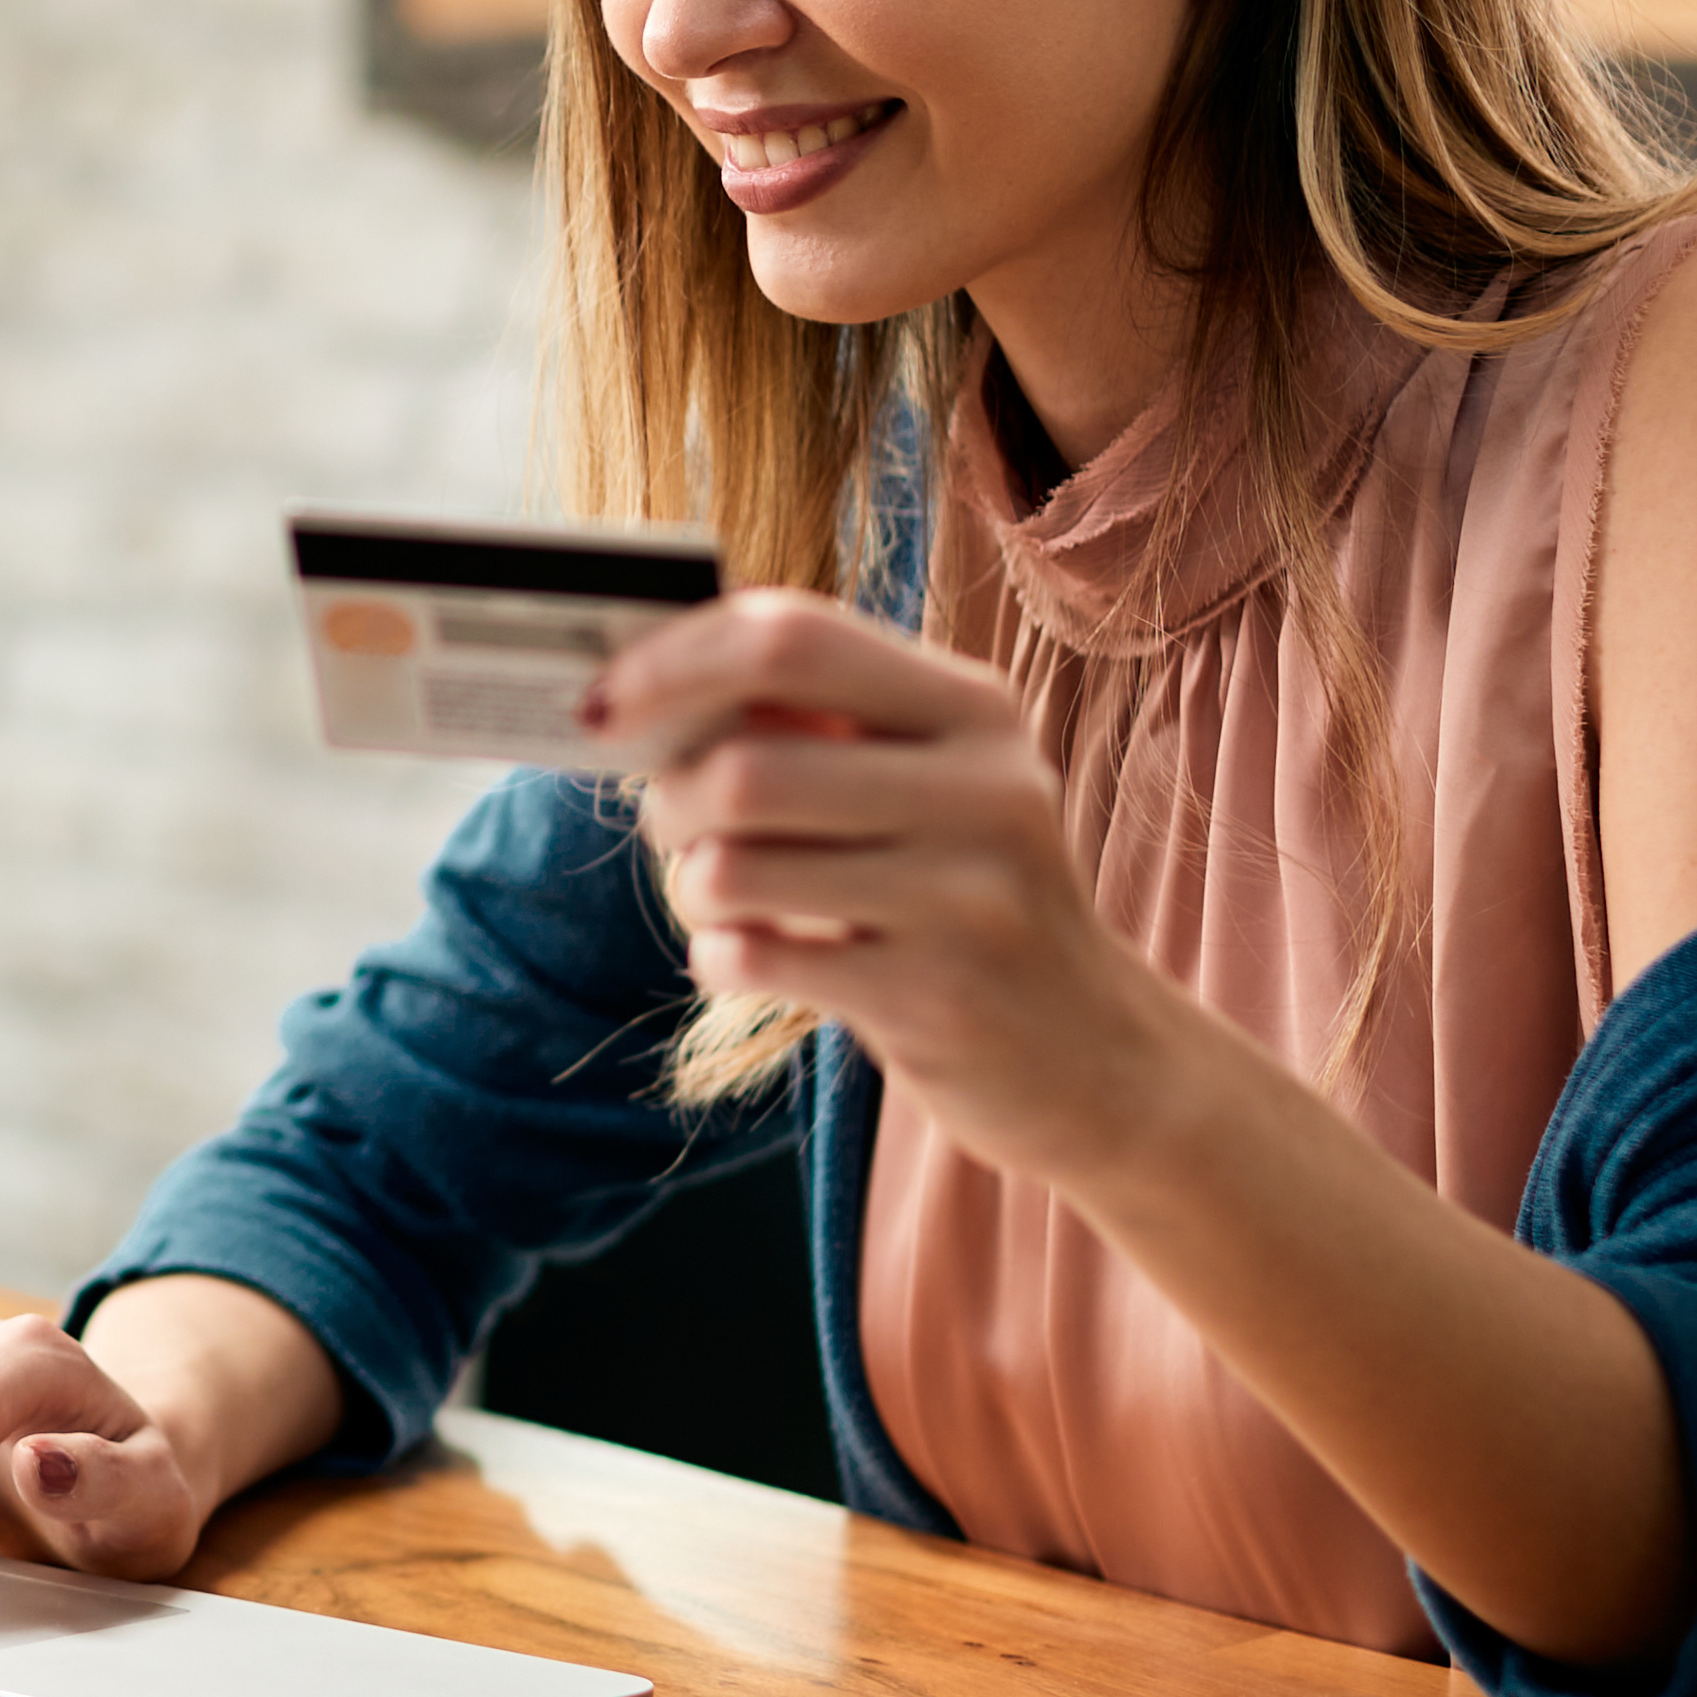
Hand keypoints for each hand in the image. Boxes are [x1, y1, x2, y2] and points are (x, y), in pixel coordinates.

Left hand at [582, 588, 1205, 1185]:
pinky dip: (721, 956)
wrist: (1098, 1061)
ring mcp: (972, 896)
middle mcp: (987, 788)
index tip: (598, 701)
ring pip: (735, 864)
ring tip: (717, 901)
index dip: (671, 661)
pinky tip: (754, 959)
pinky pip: (755, 956)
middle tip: (671, 830)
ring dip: (690, 887)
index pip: (792, 636)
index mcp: (974, 708)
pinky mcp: (939, 996)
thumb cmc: (965, 902)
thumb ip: (809, 726)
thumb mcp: (923, 789)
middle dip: (670, 801)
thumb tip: (639, 683)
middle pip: (747, 764)